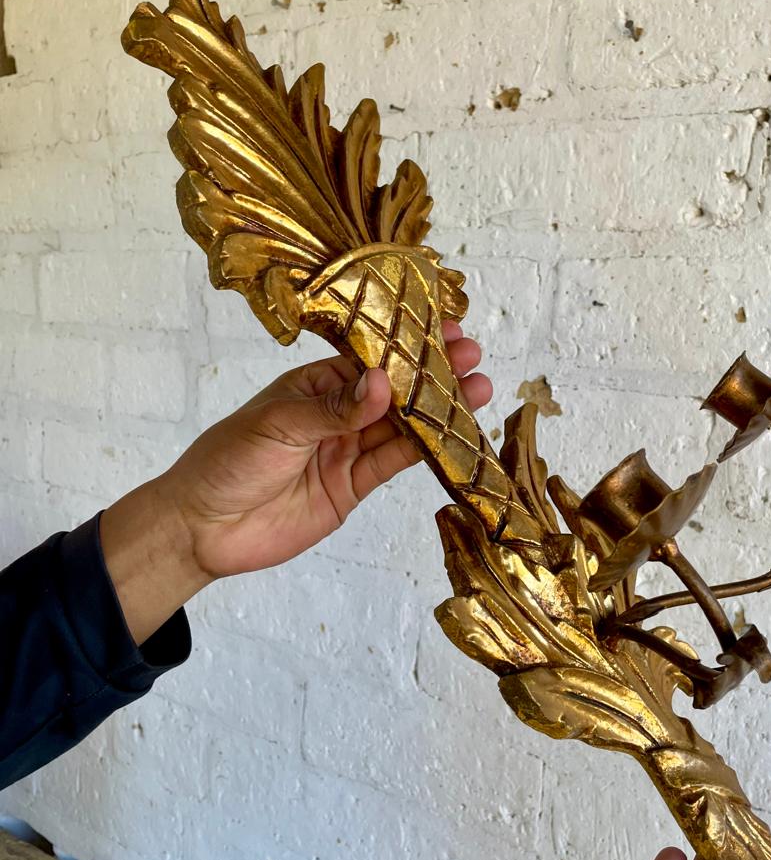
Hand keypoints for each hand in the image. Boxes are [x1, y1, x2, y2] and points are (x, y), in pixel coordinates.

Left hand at [100, 323, 490, 643]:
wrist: (203, 530)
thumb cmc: (227, 462)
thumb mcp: (278, 425)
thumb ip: (335, 410)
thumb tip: (384, 383)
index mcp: (314, 384)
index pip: (369, 358)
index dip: (406, 345)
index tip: (444, 329)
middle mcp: (337, 413)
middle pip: (394, 391)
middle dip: (433, 374)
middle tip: (473, 357)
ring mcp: (347, 450)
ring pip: (402, 427)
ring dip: (438, 411)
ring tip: (478, 391)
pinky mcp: (353, 488)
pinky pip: (394, 464)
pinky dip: (425, 452)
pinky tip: (453, 435)